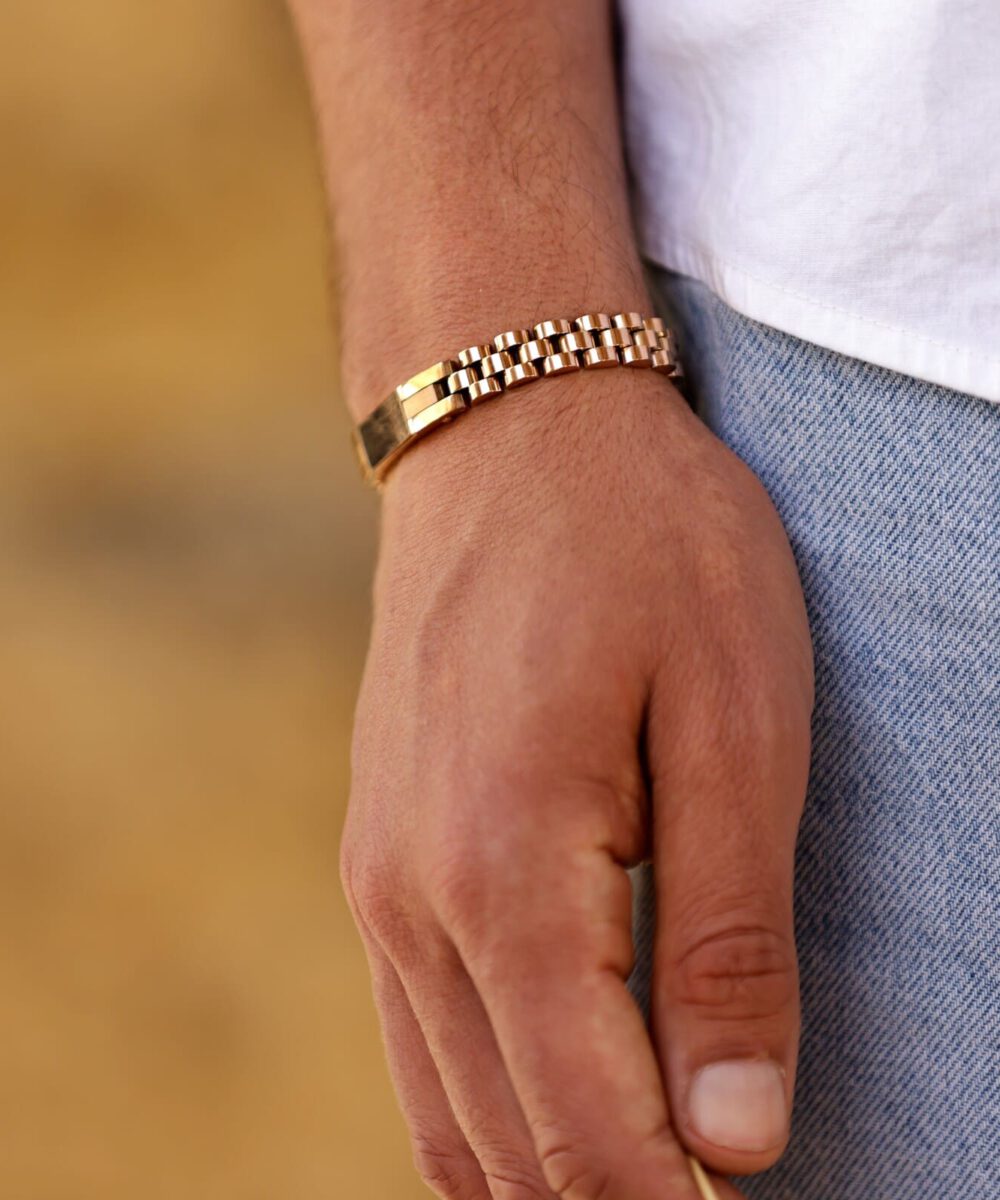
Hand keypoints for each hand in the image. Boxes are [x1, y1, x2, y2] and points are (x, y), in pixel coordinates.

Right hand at [341, 369, 813, 1199]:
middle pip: (511, 1151)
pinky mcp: (381, 852)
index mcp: (508, 876)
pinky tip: (561, 1102)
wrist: (508, 428)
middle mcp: (412, 901)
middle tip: (715, 1198)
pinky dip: (490, 1108)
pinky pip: (420, 1034)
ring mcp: (380, 880)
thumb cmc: (643, 547)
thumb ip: (729, 943)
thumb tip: (732, 1141)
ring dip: (547, 1175)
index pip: (593, 1139)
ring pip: (450, 1112)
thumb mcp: (736, 726)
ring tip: (648, 1177)